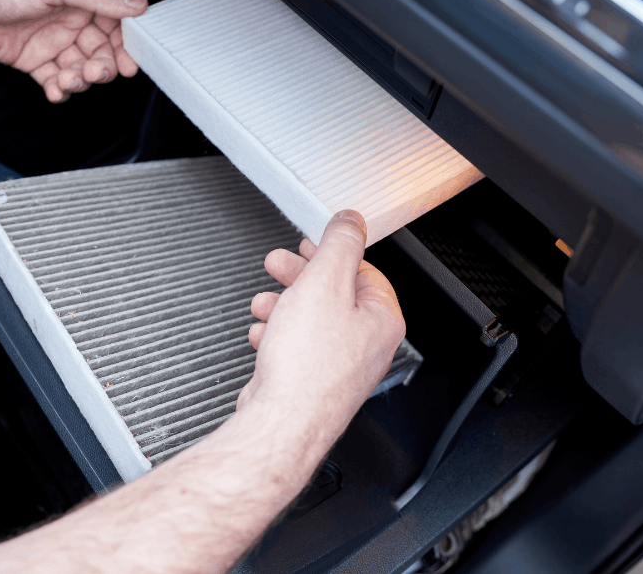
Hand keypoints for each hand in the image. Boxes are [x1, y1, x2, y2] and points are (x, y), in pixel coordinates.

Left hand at [0, 0, 147, 102]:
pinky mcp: (32, 61)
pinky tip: (56, 89)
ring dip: (80, 80)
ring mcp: (50, 42)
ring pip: (80, 70)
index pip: (114, 25)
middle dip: (103, 67)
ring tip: (69, 79)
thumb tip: (137, 3)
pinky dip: (60, 90)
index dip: (126, 45)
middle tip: (96, 72)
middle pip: (101, 52)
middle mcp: (67, 21)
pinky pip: (55, 81)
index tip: (130, 61)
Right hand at [241, 210, 405, 444]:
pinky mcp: (313, 382)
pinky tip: (261, 333)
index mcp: (382, 320)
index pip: (364, 270)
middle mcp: (367, 346)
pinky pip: (298, 347)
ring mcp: (341, 367)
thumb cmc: (307, 364)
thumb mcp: (324, 282)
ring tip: (264, 302)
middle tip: (279, 265)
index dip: (332, 252)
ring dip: (285, 305)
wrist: (281, 421)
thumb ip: (339, 244)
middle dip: (301, 277)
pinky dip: (278, 335)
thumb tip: (352, 220)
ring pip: (313, 321)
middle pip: (335, 294)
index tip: (310, 243)